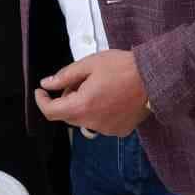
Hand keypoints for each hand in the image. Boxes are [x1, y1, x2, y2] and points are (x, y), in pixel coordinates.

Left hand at [34, 50, 151, 137]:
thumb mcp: (89, 64)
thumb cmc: (122, 68)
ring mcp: (107, 129)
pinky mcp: (120, 130)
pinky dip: (99, 111)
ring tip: (97, 85)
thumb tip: (46, 84)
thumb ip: (65, 76)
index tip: (41, 92)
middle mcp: (93, 123)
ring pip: (85, 119)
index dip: (42, 101)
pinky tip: (110, 96)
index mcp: (82, 106)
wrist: (154, 77)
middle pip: (68, 115)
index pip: (51, 112)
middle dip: (66, 99)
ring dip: (83, 105)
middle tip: (76, 81)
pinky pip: (101, 123)